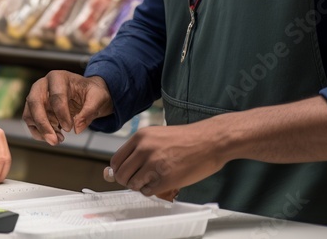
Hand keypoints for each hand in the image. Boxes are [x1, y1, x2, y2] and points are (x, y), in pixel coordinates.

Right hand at [22, 71, 112, 145]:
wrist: (87, 95)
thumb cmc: (91, 92)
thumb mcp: (98, 97)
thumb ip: (90, 111)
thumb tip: (77, 128)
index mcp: (58, 77)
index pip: (55, 96)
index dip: (61, 114)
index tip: (70, 128)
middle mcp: (43, 85)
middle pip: (34, 102)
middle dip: (43, 123)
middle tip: (54, 140)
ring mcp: (36, 97)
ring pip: (29, 114)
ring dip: (41, 131)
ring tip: (57, 140)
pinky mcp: (34, 110)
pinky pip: (30, 123)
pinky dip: (39, 133)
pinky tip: (53, 137)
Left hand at [107, 124, 227, 198]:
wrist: (210, 141)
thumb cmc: (186, 138)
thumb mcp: (157, 135)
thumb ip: (139, 148)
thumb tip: (122, 167)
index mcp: (140, 137)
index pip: (116, 160)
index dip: (119, 170)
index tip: (125, 173)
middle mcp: (144, 149)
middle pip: (121, 174)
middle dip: (127, 181)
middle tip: (138, 180)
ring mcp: (154, 165)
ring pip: (133, 184)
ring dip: (140, 186)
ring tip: (152, 180)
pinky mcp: (165, 179)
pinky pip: (148, 191)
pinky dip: (151, 191)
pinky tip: (161, 183)